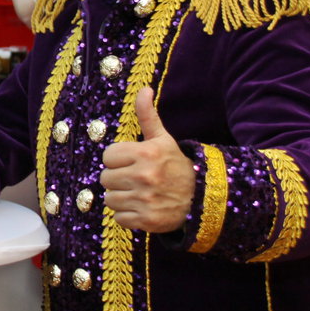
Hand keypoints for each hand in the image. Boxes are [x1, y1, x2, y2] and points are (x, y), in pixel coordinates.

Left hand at [100, 88, 195, 232]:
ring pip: (110, 199)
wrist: (203, 198)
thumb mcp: (163, 139)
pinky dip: (128, 216)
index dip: (117, 160)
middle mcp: (145, 176)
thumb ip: (148, 116)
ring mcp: (145, 200)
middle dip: (118, 179)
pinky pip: (119, 218)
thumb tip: (143, 89)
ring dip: (121, 198)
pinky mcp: (147, 221)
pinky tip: (143, 207)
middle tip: (135, 179)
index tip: (131, 162)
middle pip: (106, 179)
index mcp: (146, 153)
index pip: (107, 157)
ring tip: (139, 193)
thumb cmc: (176, 165)